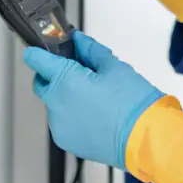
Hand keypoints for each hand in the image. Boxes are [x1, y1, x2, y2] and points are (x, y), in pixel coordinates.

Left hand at [24, 31, 163, 166]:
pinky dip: (71, 116)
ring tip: (92, 98)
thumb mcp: (114, 67)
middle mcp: (56, 104)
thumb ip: (91, 51)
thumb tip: (79, 41)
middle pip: (41, 83)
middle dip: (52, 75)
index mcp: (65, 81)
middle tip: (75, 71)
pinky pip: (62, 122)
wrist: (146, 138)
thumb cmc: (134, 104)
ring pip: (53, 104)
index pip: (36, 59)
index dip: (39, 51)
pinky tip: (93, 114)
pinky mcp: (66, 141)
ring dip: (64, 97)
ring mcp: (59, 125)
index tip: (43, 50)